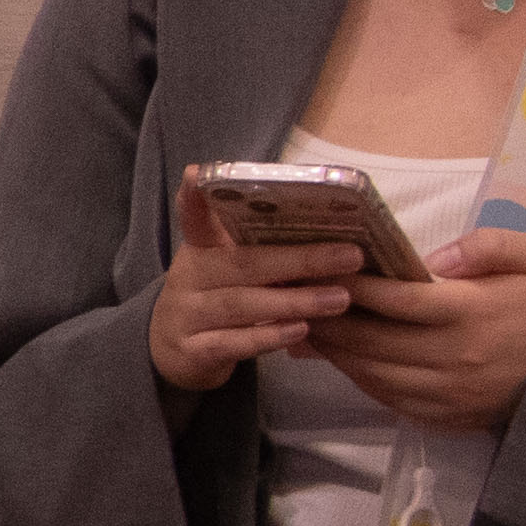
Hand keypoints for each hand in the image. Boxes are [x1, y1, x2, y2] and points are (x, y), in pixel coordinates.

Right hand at [144, 171, 370, 393]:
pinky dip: (267, 336)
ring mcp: (187, 315)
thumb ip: (263, 251)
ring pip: (240, 304)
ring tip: (339, 298)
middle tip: (350, 256)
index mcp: (201, 250)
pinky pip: (232, 343)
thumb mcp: (228, 269)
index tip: (195, 174)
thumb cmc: (218, 298)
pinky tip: (301, 331)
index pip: (194, 218)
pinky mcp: (192, 351)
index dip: (194, 198)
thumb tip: (333, 234)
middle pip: (242, 264)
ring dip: (293, 301)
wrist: (174, 351)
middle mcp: (190, 277)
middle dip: (299, 260)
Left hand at [299, 225, 525, 432]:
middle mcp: (455, 359)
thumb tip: (434, 256)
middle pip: (372, 342)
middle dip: (329, 320)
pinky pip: (389, 399)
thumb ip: (489, 246)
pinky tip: (344, 358)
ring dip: (336, 353)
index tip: (323, 270)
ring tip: (306, 327)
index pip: (397, 300)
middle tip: (296, 300)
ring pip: (372, 374)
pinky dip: (360, 378)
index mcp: (474, 315)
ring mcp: (449, 394)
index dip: (354, 287)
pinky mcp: (448, 418)